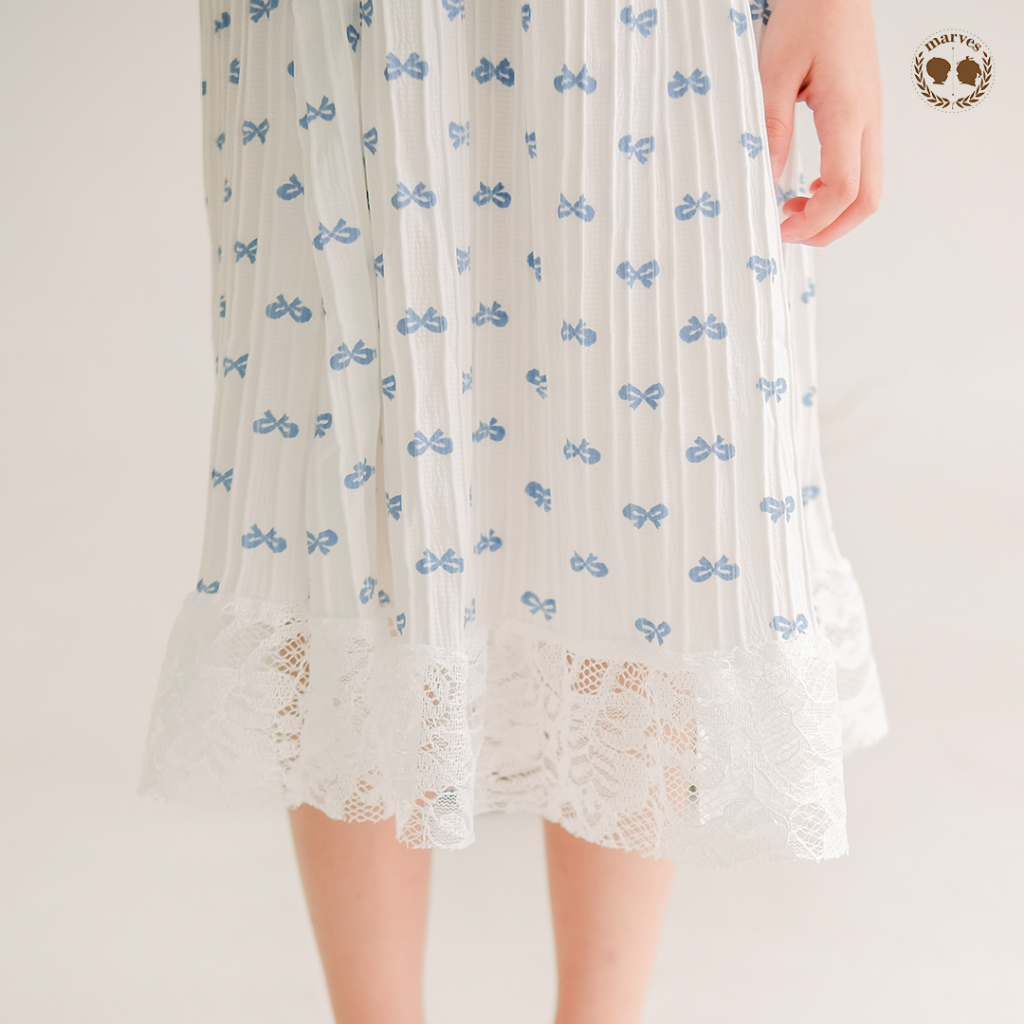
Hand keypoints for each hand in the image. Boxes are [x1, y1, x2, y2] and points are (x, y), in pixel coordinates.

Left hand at [759, 0, 882, 245]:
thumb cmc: (808, 14)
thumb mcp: (774, 71)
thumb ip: (773, 127)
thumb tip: (771, 175)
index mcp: (848, 110)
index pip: (844, 189)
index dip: (816, 221)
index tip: (783, 227)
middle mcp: (869, 119)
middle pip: (867, 199)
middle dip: (831, 229)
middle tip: (789, 232)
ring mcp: (872, 118)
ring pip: (870, 187)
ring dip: (836, 212)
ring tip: (794, 210)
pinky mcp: (866, 115)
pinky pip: (864, 167)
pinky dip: (840, 191)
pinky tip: (809, 187)